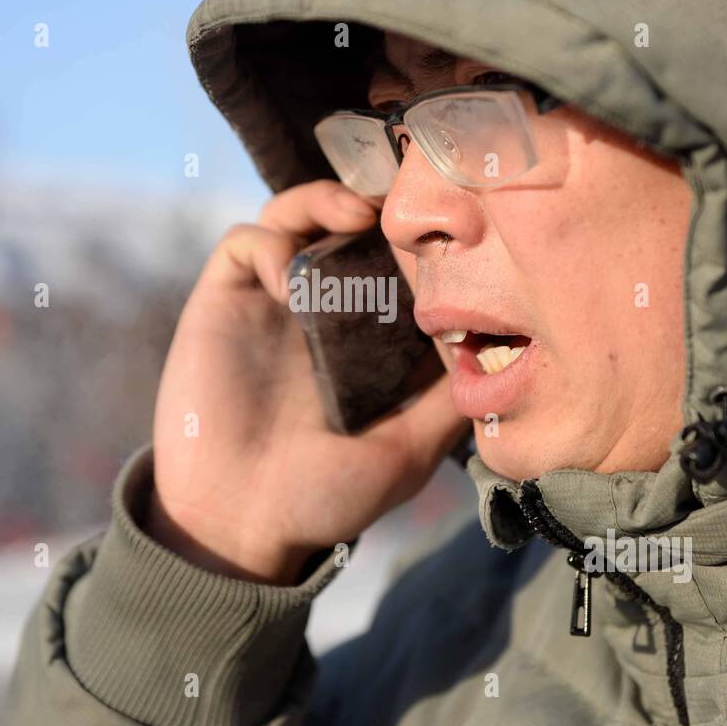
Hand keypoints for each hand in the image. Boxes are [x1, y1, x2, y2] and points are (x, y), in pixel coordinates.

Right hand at [147, 180, 466, 583]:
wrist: (240, 524)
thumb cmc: (324, 498)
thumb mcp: (408, 450)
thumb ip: (447, 403)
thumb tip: (503, 355)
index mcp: (362, 339)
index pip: (391, 262)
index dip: (416, 236)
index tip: (448, 221)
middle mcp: (318, 311)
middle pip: (344, 224)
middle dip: (375, 201)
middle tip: (403, 201)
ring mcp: (270, 303)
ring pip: (295, 216)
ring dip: (324, 201)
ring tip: (354, 216)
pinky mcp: (223, 301)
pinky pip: (245, 243)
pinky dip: (271, 244)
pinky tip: (292, 280)